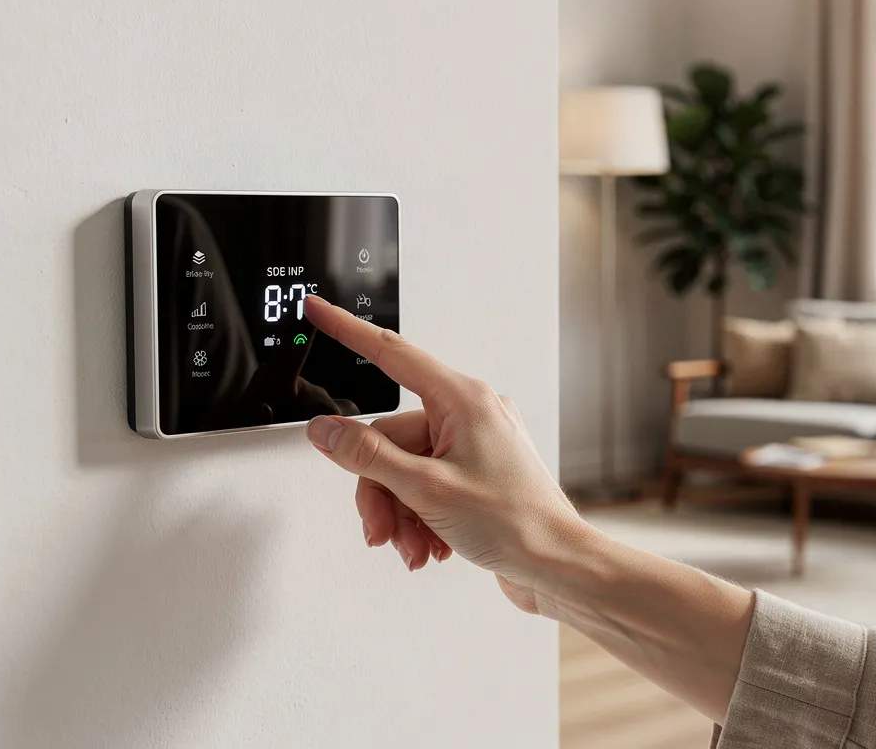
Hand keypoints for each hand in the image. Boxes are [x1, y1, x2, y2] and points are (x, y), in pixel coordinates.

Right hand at [299, 295, 593, 612]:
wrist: (556, 565)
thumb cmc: (516, 523)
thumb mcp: (426, 489)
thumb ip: (368, 457)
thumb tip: (326, 430)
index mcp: (464, 400)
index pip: (392, 355)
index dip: (348, 332)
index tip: (318, 310)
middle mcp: (471, 415)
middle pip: (390, 438)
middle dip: (381, 491)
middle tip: (382, 529)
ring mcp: (475, 445)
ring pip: (404, 469)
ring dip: (400, 513)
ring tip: (413, 546)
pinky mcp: (476, 475)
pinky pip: (426, 484)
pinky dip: (420, 517)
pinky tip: (431, 545)